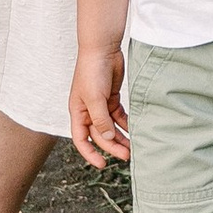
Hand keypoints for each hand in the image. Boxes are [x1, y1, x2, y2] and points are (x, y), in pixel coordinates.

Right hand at [70, 44, 128, 168]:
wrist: (102, 49)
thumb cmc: (92, 71)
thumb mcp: (94, 98)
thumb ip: (100, 120)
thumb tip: (108, 138)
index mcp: (78, 112)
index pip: (81, 139)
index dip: (90, 153)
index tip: (101, 164)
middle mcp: (88, 111)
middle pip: (99, 135)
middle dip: (112, 146)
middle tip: (127, 156)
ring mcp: (100, 105)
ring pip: (111, 127)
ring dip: (121, 137)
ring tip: (133, 147)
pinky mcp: (112, 98)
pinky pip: (119, 116)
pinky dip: (126, 124)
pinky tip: (135, 130)